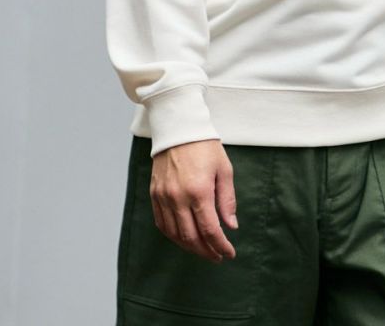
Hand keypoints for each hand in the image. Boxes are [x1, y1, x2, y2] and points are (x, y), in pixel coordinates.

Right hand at [150, 139, 238, 262]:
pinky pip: (162, 223)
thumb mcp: (224, 169)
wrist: (178, 128)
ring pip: (175, 234)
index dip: (221, 246)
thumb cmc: (205, 146)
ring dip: (190, 247)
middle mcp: (178, 197)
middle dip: (206, 251)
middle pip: (191, 237)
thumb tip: (230, 226)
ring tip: (203, 250)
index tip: (229, 253)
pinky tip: (184, 238)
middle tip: (217, 256)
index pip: (210, 229)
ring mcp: (164, 196)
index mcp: (199, 191)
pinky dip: (173, 236)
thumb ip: (227, 200)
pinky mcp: (154, 194)